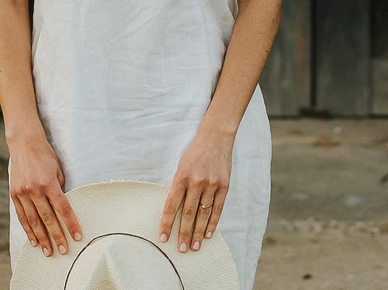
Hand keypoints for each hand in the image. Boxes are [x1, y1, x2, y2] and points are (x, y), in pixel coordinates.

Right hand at [8, 135, 82, 256]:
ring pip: (33, 221)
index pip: (63, 208)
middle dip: (57, 236)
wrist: (24, 144)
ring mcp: (22, 193)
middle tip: (63, 251)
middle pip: (48, 218)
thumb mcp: (58, 169)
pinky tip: (34, 242)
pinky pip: (22, 217)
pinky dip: (28, 230)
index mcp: (49, 182)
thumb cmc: (46, 156)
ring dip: (42, 238)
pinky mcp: (14, 195)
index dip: (71, 223)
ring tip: (48, 252)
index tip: (77, 236)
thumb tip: (64, 208)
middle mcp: (34, 190)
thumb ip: (60, 189)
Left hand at [158, 128, 233, 253]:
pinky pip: (217, 208)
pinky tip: (208, 234)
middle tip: (181, 250)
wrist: (216, 137)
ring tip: (194, 247)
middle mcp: (196, 181)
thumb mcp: (181, 167)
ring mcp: (211, 184)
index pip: (171, 205)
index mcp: (181, 176)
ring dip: (198, 232)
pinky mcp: (224, 185)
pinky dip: (213, 223)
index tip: (163, 238)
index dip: (167, 223)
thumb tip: (173, 212)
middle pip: (188, 213)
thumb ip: (178, 187)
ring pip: (203, 214)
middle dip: (184, 234)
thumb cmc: (195, 153)